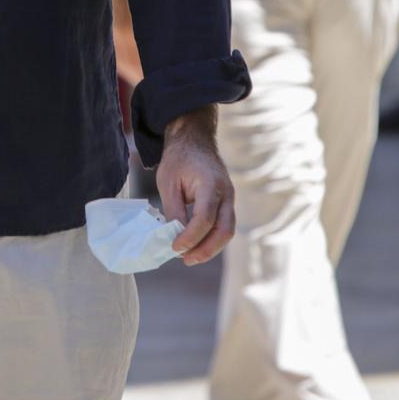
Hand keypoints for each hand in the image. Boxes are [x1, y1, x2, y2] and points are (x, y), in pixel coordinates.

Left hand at [157, 107, 234, 265]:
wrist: (194, 140)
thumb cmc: (179, 159)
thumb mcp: (168, 182)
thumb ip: (174, 210)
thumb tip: (175, 237)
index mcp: (210, 184)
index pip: (205, 219)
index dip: (190, 237)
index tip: (174, 247)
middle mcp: (226, 193)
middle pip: (224, 230)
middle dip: (206, 249)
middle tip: (185, 259)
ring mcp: (230, 198)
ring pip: (227, 231)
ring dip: (210, 248)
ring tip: (189, 257)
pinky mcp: (227, 203)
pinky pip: (224, 226)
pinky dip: (212, 239)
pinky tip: (195, 246)